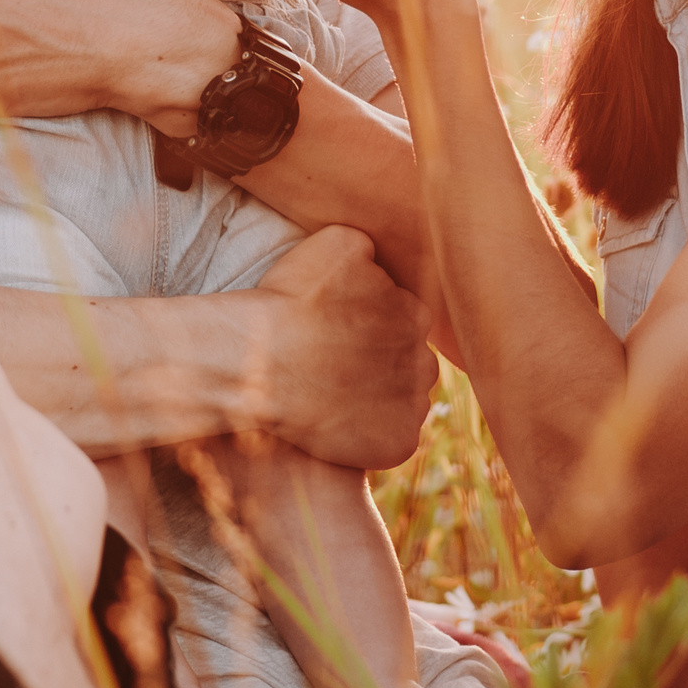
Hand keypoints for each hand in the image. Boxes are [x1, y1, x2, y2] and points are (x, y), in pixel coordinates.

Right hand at [245, 227, 437, 468]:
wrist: (262, 364)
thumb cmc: (290, 301)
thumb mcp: (336, 244)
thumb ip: (370, 248)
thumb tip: (377, 260)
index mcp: (416, 313)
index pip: (404, 318)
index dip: (370, 325)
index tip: (339, 332)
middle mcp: (425, 359)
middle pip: (409, 360)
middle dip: (381, 361)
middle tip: (336, 365)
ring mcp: (414, 406)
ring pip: (405, 399)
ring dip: (380, 397)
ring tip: (335, 395)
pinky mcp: (399, 443)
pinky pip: (394, 439)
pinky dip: (371, 434)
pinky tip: (337, 423)